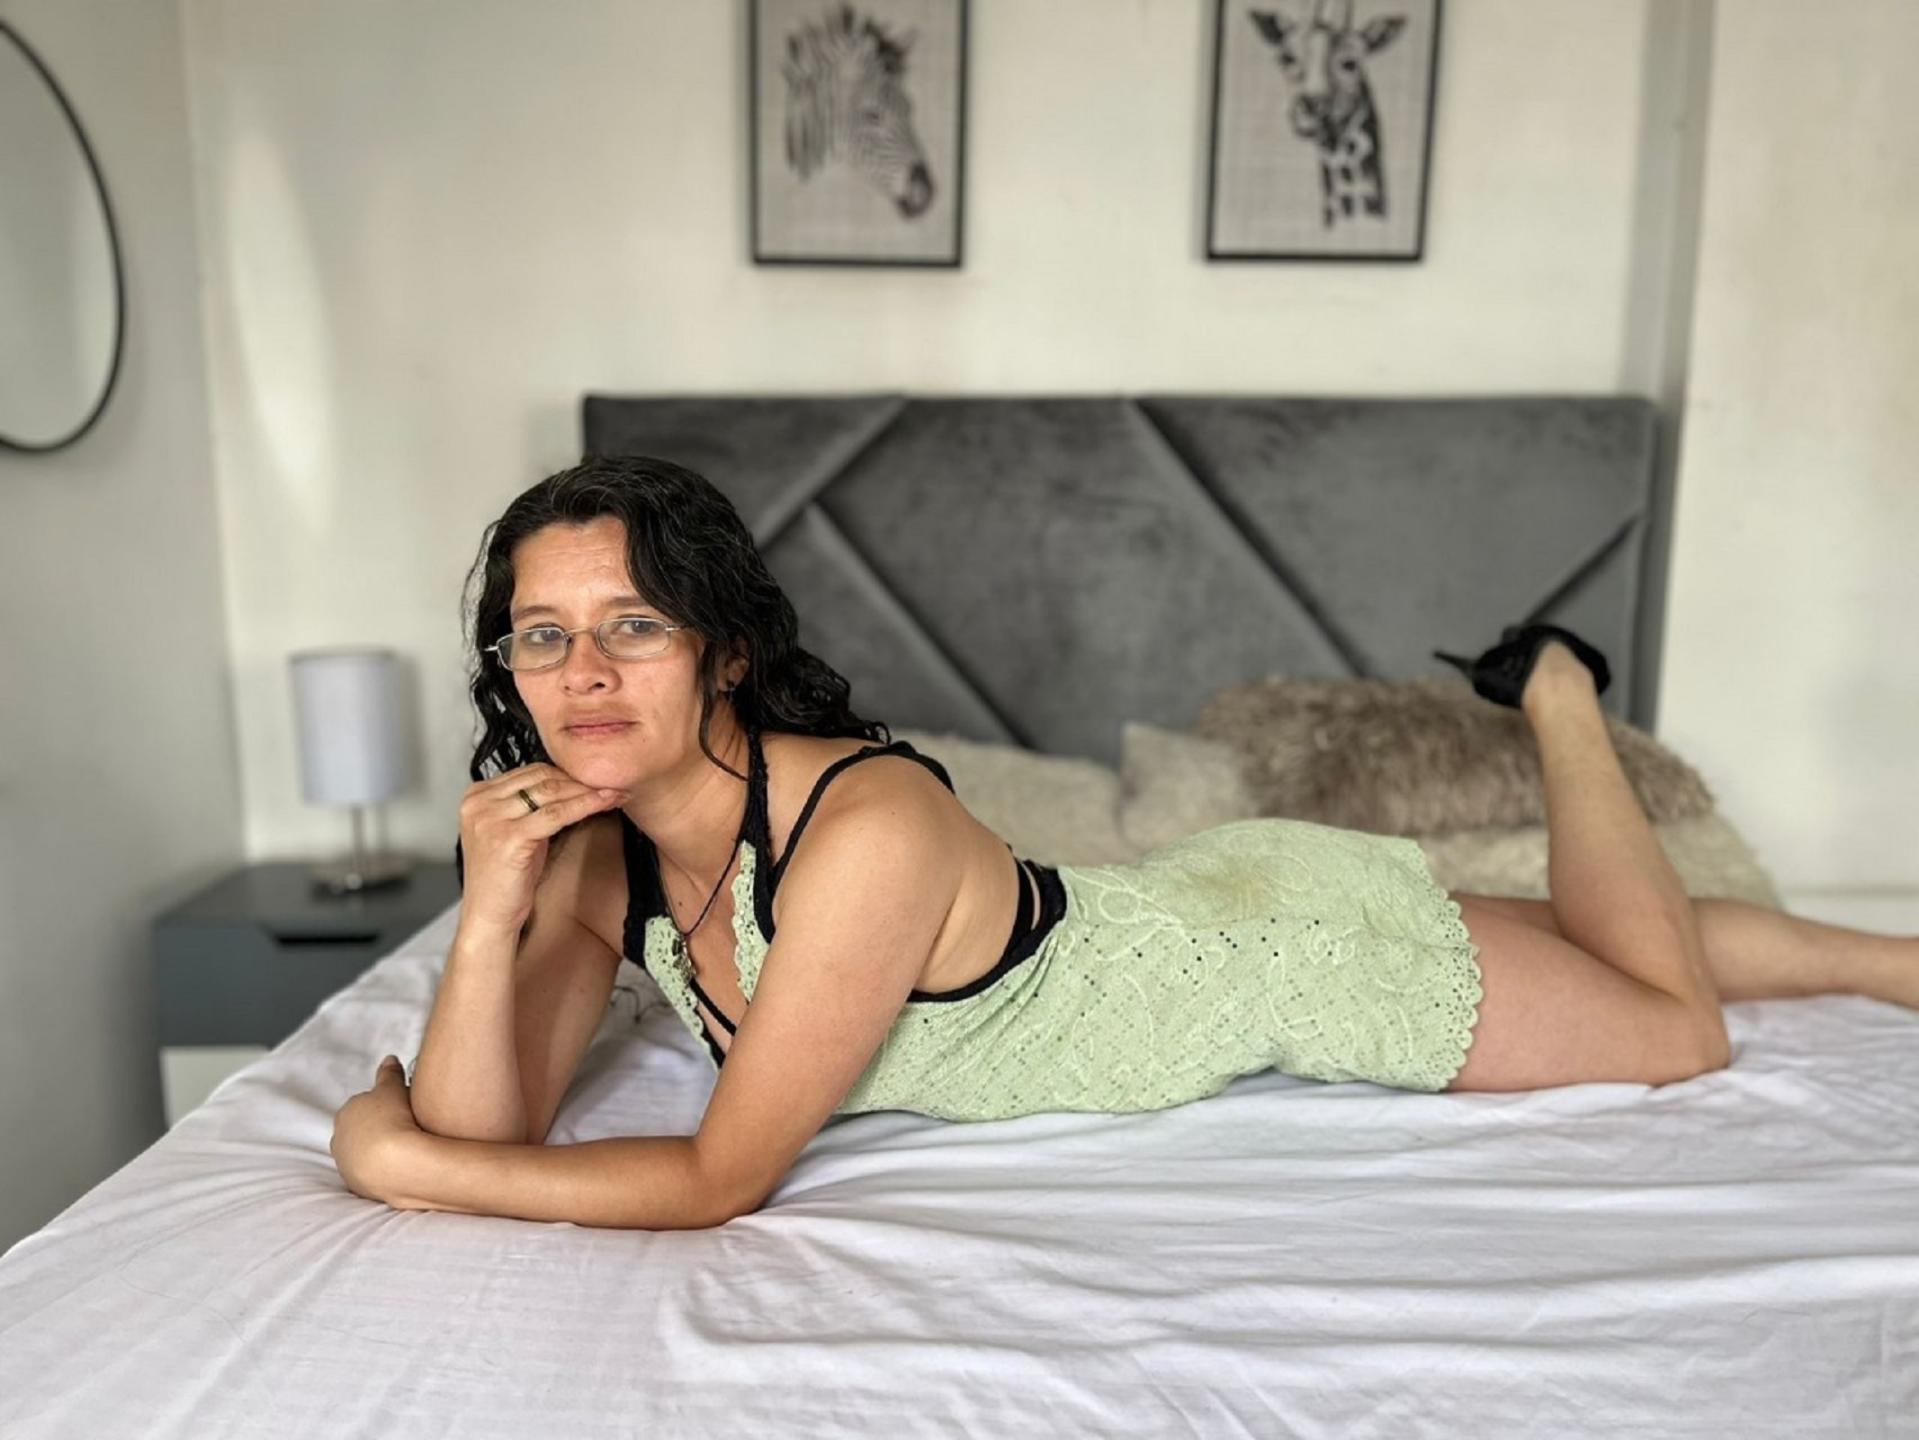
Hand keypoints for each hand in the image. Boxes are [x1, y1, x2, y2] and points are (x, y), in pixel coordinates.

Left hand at [331, 1055, 424, 1206]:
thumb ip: (389, 1073)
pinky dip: (381, 1170)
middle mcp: (339, 1138)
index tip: (401, 1110)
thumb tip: (389, 1059)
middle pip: (359, 1131)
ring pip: (362, 1154)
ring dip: (377, 1152)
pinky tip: (399, 1167)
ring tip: (404, 1151)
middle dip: (376, 1130)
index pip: (362, 1106)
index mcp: (345, 1112)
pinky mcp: (356, 1186)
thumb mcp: (394, 1088)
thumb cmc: (394, 1120)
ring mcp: (346, 1164)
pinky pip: (370, 1174)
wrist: (397, 1163)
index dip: (384, 1107)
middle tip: (403, 1129)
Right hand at [458, 763, 628, 934]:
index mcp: (476, 796)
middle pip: (541, 778)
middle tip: (611, 784)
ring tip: (614, 793)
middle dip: (580, 780)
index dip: (567, 773)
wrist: (489, 917)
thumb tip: (573, 782)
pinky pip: (556, 815)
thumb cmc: (506, 879)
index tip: (596, 778)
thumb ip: (531, 805)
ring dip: (588, 791)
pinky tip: (605, 804)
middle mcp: (478, 803)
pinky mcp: (508, 838)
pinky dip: (584, 806)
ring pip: (551, 792)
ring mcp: (490, 819)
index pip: (531, 771)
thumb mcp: (516, 831)